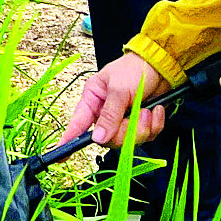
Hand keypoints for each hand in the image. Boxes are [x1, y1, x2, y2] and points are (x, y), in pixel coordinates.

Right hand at [55, 52, 169, 151]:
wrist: (159, 65)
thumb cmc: (134, 69)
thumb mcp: (119, 89)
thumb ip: (109, 115)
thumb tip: (97, 138)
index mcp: (93, 100)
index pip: (78, 124)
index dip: (69, 140)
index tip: (61, 155)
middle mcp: (105, 113)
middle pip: (110, 139)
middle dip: (128, 130)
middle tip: (137, 114)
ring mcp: (123, 120)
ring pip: (129, 140)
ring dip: (143, 126)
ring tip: (147, 109)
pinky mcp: (140, 124)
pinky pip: (146, 136)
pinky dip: (154, 125)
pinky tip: (155, 110)